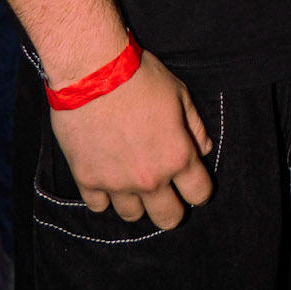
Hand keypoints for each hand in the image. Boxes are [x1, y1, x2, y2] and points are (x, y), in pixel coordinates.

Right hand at [51, 48, 213, 228]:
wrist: (92, 71)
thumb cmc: (139, 76)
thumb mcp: (178, 93)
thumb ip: (194, 126)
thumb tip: (203, 150)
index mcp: (177, 157)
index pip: (200, 194)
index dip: (199, 190)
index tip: (192, 182)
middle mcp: (149, 178)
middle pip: (168, 218)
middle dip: (171, 208)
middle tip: (165, 192)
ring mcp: (116, 183)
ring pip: (132, 215)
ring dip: (135, 200)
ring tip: (131, 177)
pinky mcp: (87, 180)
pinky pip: (99, 205)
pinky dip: (104, 194)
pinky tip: (106, 174)